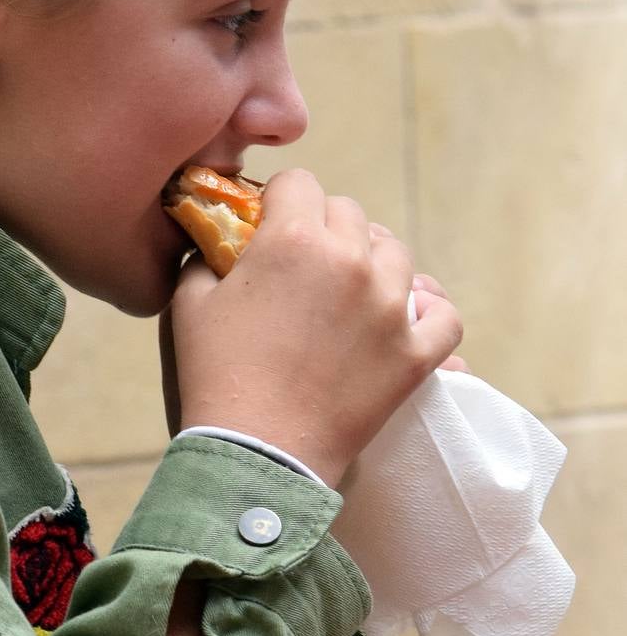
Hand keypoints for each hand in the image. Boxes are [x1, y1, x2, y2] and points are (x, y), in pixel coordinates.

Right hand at [166, 169, 462, 487]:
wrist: (256, 453)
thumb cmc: (216, 374)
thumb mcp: (191, 301)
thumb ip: (208, 255)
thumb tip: (219, 240)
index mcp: (293, 238)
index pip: (300, 182)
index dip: (281, 200)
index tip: (271, 223)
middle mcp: (350, 260)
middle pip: (350, 212)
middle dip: (325, 227)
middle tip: (305, 262)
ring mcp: (390, 307)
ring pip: (397, 253)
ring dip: (374, 261)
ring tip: (353, 288)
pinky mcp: (415, 353)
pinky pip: (444, 315)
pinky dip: (429, 311)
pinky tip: (409, 315)